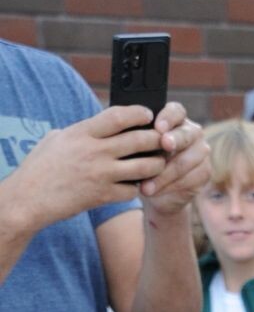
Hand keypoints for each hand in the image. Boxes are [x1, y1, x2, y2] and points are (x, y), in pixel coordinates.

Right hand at [6, 105, 165, 230]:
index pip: (118, 116)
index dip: (138, 113)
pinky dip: (138, 188)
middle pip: (138, 140)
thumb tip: (97, 129)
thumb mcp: (56, 139)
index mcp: (82, 132)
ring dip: (156, 165)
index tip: (148, 114)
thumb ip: (80, 132)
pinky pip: (132, 191)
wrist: (30, 198)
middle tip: (164, 140)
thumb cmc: (40, 167)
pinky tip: (138, 185)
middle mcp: (95, 151)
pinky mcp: (103, 196)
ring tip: (159, 163)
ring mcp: (101, 175)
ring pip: (143, 167)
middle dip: (156, 139)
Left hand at [138, 102, 208, 213]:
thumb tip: (129, 133)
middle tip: (164, 145)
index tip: (158, 127)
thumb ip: (140, 137)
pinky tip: (154, 191)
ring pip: (185, 161)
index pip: (176, 111)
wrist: (156, 189)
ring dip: (164, 174)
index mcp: (176, 119)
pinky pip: (188, 179)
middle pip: (186, 134)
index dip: (168, 118)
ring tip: (146, 185)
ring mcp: (201, 152)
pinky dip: (169, 187)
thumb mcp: (139, 146)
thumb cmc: (143, 160)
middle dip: (175, 140)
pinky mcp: (204, 173)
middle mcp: (192, 133)